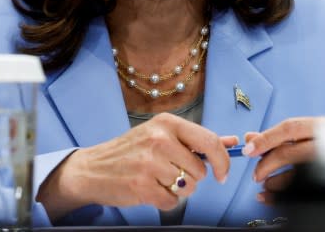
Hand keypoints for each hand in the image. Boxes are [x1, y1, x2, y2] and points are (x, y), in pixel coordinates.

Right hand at [37, 112, 237, 219]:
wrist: (92, 169)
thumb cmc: (130, 151)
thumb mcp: (161, 135)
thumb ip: (197, 139)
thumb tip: (232, 141)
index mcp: (167, 123)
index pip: (209, 142)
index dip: (222, 161)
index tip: (222, 174)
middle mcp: (159, 139)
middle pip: (200, 170)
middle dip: (192, 178)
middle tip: (172, 173)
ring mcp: (149, 163)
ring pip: (188, 187)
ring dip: (178, 189)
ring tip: (157, 179)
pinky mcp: (142, 186)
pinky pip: (172, 202)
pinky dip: (165, 200)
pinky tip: (150, 190)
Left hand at [242, 117, 324, 202]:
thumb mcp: (306, 132)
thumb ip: (278, 135)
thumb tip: (250, 138)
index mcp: (321, 126)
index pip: (289, 129)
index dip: (266, 139)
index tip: (248, 150)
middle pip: (291, 153)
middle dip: (268, 164)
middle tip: (255, 174)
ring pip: (296, 175)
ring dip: (274, 182)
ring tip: (266, 184)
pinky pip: (301, 191)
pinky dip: (280, 196)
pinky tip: (270, 196)